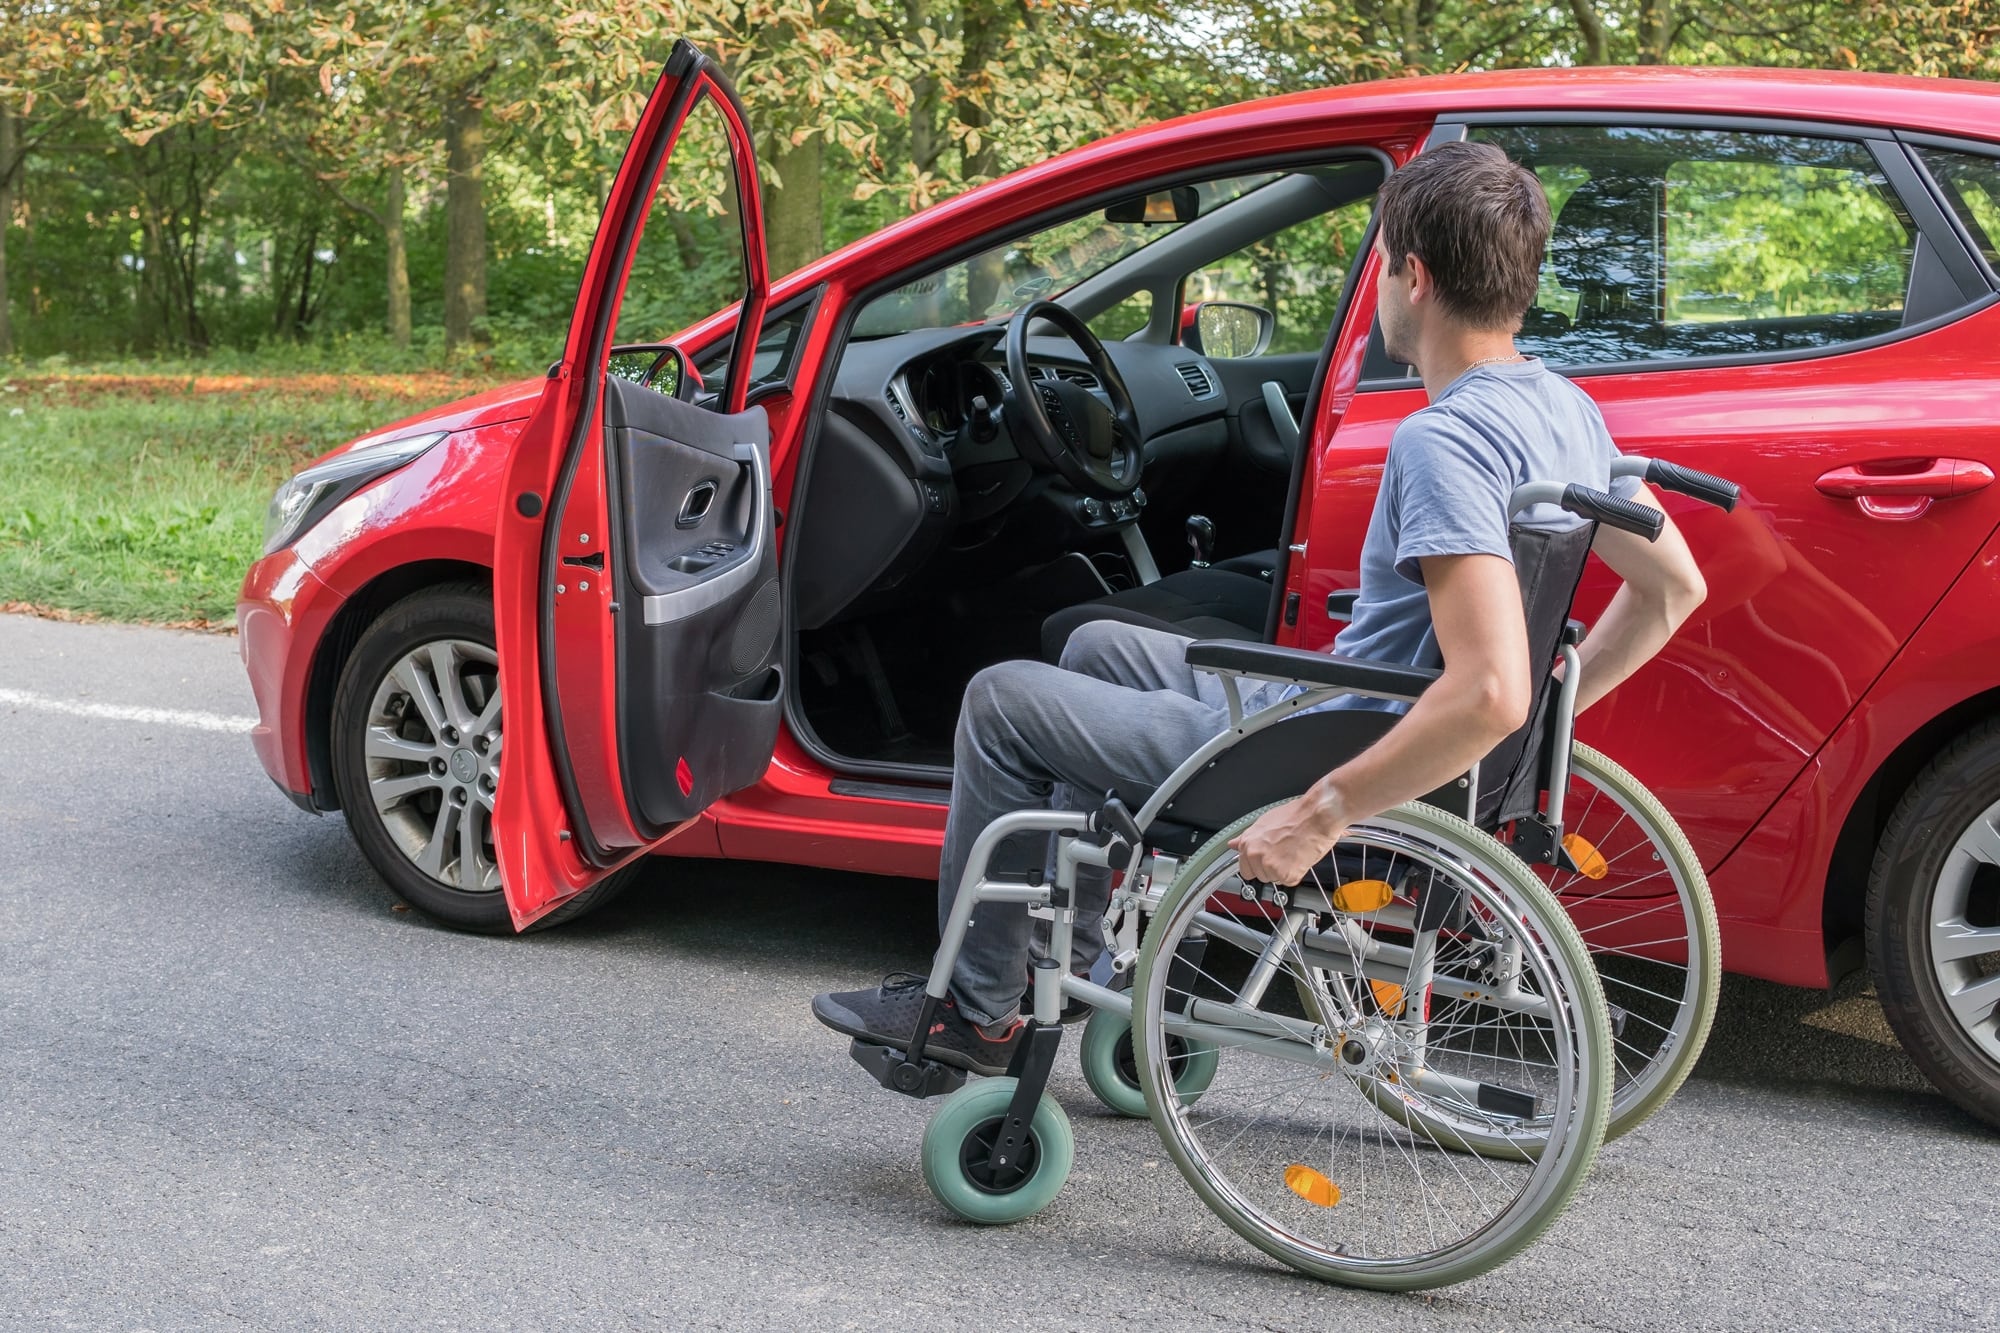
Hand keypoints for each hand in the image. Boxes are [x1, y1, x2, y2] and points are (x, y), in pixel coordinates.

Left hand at [1228, 788, 1347, 887]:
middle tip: (1285, 854)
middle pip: (1259, 876)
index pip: (1245, 868)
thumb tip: (1233, 844)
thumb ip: (1248, 838)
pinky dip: (1297, 873)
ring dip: (1284, 871)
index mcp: (1248, 843)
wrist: (1317, 816)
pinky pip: (1289, 881)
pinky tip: (1300, 858)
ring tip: (1294, 853)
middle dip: (1271, 869)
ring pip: (1274, 879)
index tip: (1267, 861)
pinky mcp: (1286, 875)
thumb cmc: (1296, 816)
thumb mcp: (1265, 822)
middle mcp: (1255, 855)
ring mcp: (1269, 866)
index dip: (1257, 865)